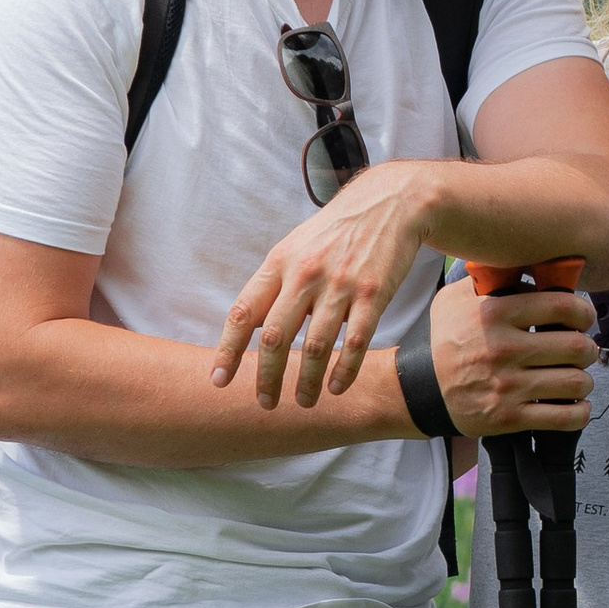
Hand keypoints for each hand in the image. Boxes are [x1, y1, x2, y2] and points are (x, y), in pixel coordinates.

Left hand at [214, 161, 440, 408]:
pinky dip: (344, 371)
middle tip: (265, 404)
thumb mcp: (294, 247)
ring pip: (315, 347)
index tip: (219, 380)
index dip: (227, 350)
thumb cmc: (335, 231)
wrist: (389, 203)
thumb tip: (248, 326)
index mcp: (279, 263)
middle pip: (276, 338)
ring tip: (303, 402)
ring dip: (306, 383)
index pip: (243, 313)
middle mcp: (305, 275)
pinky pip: (355, 343)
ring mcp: (340, 285)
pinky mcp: (374, 294)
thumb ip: (272, 285)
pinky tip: (336, 388)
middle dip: (267, 378)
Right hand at [428, 272, 594, 437]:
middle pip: (577, 346)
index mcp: (495, 314)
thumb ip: (493, 279)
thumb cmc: (445, 339)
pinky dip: (579, 411)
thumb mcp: (456, 298)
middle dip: (588, 348)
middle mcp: (503, 349)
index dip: (583, 312)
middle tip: (582, 350)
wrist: (418, 389)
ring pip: (575, 382)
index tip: (583, 318)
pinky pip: (564, 417)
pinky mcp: (508, 417)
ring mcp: (507, 386)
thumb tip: (533, 269)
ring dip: (584, 380)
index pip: (562, 306)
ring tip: (576, 376)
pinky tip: (575, 404)